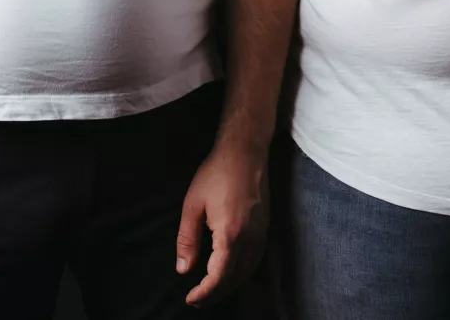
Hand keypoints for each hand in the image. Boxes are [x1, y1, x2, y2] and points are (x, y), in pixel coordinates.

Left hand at [176, 145, 268, 306]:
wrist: (245, 150)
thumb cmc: (216, 173)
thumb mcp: (192, 205)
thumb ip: (187, 240)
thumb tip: (183, 269)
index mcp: (230, 233)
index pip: (219, 276)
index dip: (205, 292)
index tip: (190, 298)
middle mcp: (251, 237)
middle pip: (236, 278)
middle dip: (216, 293)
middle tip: (198, 299)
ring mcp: (261, 232)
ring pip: (249, 270)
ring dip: (231, 285)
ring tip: (212, 290)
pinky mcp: (266, 226)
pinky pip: (256, 258)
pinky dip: (243, 272)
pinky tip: (231, 271)